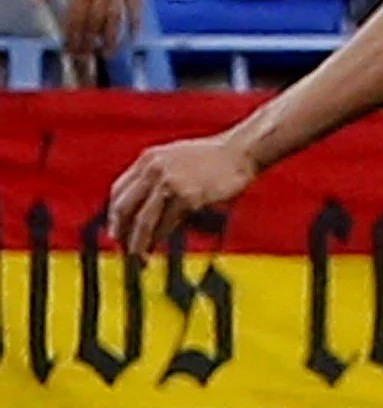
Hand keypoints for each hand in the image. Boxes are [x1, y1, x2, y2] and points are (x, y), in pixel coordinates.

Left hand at [36, 0, 142, 57]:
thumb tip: (36, 0)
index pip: (75, 18)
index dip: (72, 36)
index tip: (69, 49)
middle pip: (95, 23)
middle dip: (89, 42)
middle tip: (85, 56)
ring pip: (116, 20)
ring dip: (111, 39)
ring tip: (107, 53)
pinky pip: (136, 6)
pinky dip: (135, 23)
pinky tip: (133, 35)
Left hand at [107, 134, 257, 252]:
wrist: (242, 151)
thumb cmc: (217, 157)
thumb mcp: (177, 159)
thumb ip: (158, 176)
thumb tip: (145, 204)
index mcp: (149, 159)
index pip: (118, 191)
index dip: (114, 214)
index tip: (117, 229)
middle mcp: (154, 170)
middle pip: (124, 207)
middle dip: (120, 231)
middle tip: (122, 246)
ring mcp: (170, 183)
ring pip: (142, 220)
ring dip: (137, 242)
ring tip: (137, 256)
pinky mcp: (188, 197)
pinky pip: (166, 224)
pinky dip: (159, 238)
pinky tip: (158, 246)